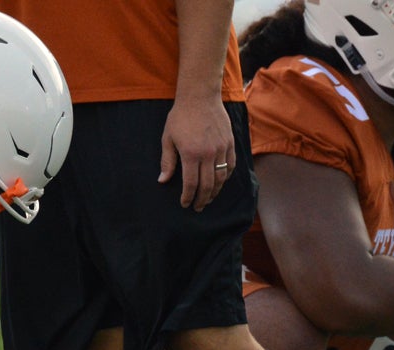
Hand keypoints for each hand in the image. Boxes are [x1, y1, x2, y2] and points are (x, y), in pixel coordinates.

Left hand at [158, 95, 235, 211]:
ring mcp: (222, 149)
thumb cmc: (180, 117)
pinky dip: (226, 177)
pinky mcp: (230, 143)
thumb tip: (162, 180)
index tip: (185, 204)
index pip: (191, 184)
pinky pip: (230, 166)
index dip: (188, 197)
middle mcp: (209, 154)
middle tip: (198, 208)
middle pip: (207, 185)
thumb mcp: (168, 139)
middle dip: (202, 199)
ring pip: (221, 178)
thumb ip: (167, 161)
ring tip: (208, 199)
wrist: (200, 96)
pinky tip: (220, 183)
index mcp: (191, 154)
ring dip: (215, 192)